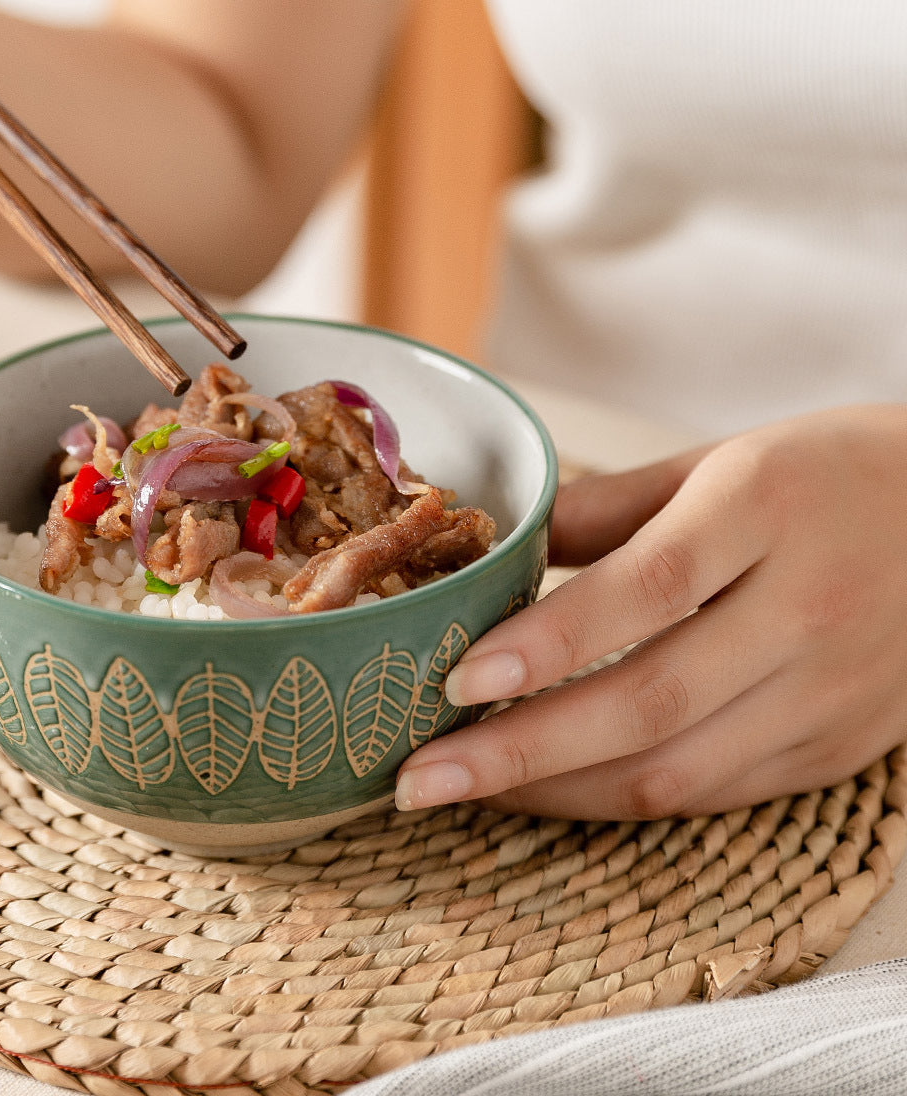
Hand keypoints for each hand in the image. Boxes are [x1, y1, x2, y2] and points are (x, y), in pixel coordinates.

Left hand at [397, 404, 906, 818]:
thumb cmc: (831, 472)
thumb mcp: (721, 458)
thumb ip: (612, 506)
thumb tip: (508, 545)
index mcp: (766, 510)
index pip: (645, 588)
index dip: (547, 643)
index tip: (456, 680)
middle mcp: (806, 607)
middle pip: (650, 700)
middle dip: (520, 750)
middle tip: (419, 777)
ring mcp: (831, 690)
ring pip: (679, 770)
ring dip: (558, 793)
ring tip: (463, 792)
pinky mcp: (839, 747)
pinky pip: (717, 792)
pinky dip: (624, 800)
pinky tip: (552, 792)